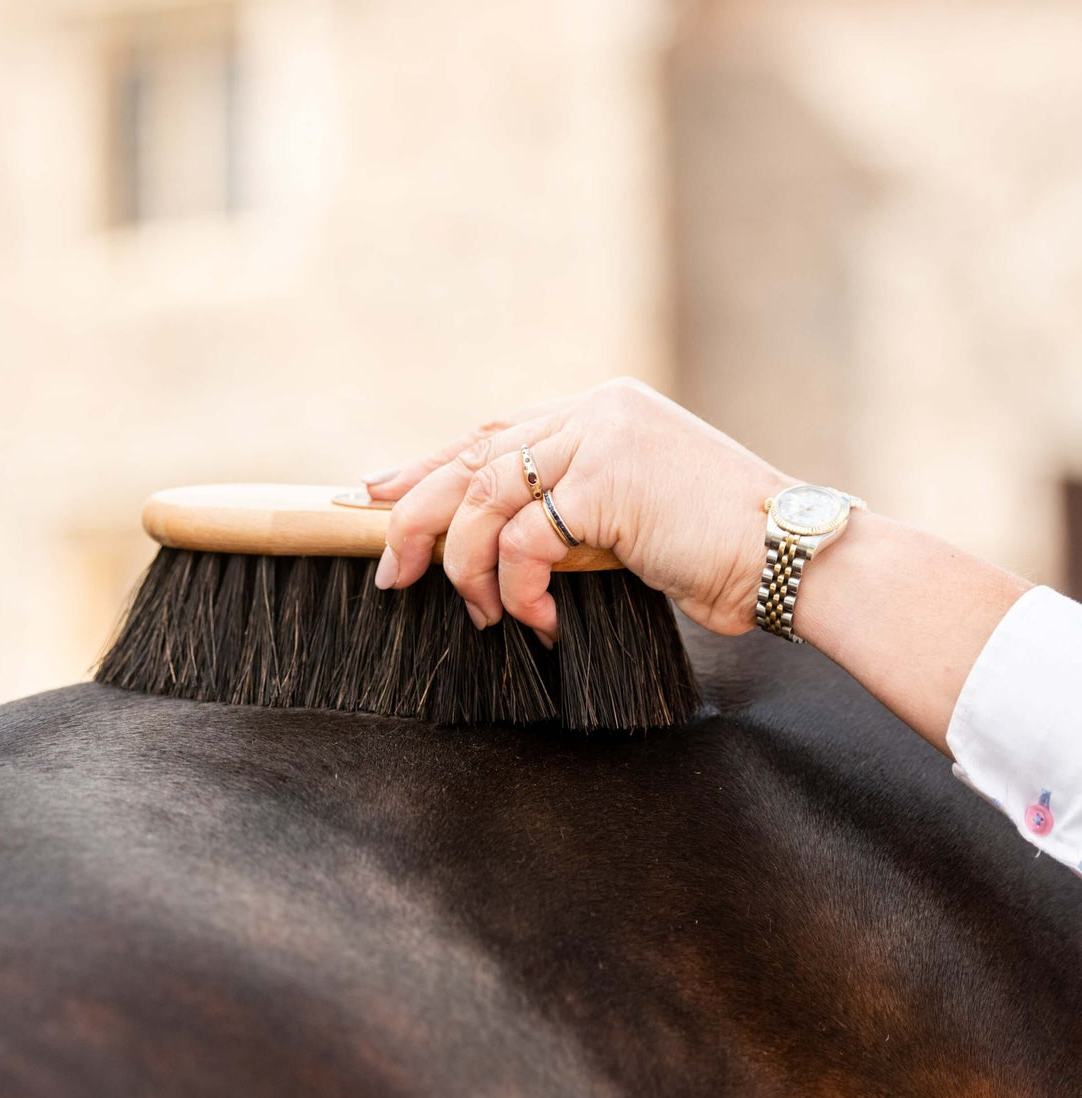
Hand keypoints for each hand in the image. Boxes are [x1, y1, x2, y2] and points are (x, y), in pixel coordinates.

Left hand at [364, 377, 794, 640]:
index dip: (427, 466)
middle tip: (390, 570)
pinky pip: (526, 541)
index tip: (376, 495)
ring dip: (467, 568)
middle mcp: (593, 412)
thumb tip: (492, 541)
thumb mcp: (627, 516)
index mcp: (596, 412)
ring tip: (481, 614)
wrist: (788, 557)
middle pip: (472, 458)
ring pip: (485, 498)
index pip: (491, 434)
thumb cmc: (712, 550)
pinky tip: (535, 620)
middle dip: (415, 517)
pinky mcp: (608, 481)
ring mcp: (601, 438)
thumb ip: (567, 508)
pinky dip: (518, 588)